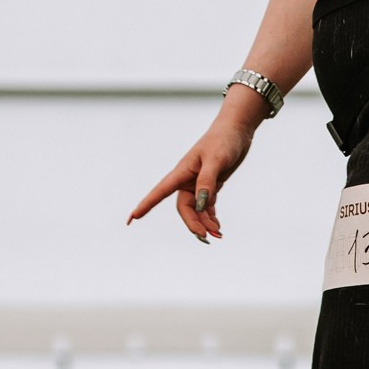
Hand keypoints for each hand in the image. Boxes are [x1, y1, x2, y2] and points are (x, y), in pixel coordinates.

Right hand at [126, 109, 256, 241]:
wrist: (236, 131)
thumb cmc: (223, 140)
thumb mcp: (215, 160)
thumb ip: (207, 182)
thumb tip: (200, 205)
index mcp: (182, 172)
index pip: (160, 192)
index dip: (146, 205)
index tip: (132, 218)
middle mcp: (187, 179)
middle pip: (184, 208)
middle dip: (193, 223)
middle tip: (206, 237)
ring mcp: (198, 183)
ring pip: (196, 210)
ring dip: (205, 223)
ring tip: (218, 234)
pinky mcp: (211, 185)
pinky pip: (207, 206)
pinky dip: (211, 217)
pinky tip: (217, 226)